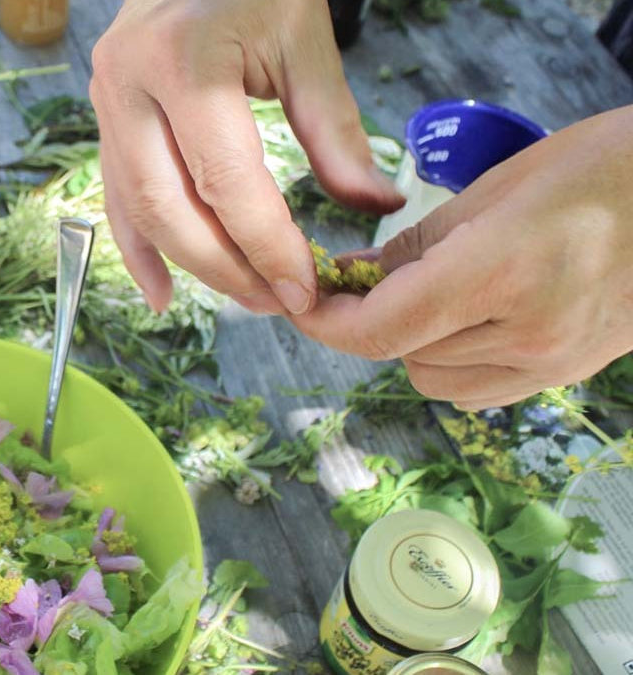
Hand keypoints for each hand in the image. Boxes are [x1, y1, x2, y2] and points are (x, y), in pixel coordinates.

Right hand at [88, 0, 402, 314]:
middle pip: (171, 208)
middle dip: (227, 268)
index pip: (225, 181)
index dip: (266, 245)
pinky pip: (116, 196)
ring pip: (139, 211)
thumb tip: (374, 205)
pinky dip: (138, 248)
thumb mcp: (304, 41)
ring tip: (245, 297)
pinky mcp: (104, 116)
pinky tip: (164, 291)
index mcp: (183, 60)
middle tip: (278, 302)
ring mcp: (106, 101)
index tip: (304, 287)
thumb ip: (334, 128)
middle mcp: (129, 83)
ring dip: (191, 265)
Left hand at [291, 106, 632, 409]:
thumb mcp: (493, 191)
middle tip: (372, 280)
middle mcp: (527, 332)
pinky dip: (455, 362)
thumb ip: (414, 246)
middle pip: (401, 355)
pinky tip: (471, 321)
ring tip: (434, 294)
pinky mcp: (569, 373)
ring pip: (435, 380)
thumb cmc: (599, 169)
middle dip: (374, 320)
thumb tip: (352, 275)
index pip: (381, 328)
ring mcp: (553, 362)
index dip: (327, 323)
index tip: (304, 305)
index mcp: (500, 273)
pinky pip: (479, 390)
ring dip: (414, 344)